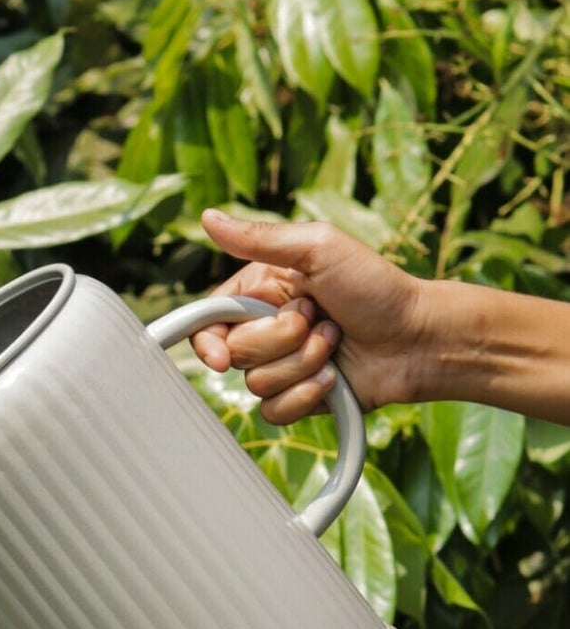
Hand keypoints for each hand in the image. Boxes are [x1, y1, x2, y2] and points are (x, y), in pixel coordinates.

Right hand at [193, 209, 428, 423]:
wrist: (420, 338)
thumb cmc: (376, 286)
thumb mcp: (319, 248)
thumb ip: (260, 238)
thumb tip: (207, 217)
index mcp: (262, 290)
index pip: (210, 320)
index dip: (208, 340)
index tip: (221, 356)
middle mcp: (267, 328)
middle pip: (236, 353)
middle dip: (281, 339)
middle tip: (320, 318)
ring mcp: (283, 365)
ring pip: (257, 384)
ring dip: (303, 363)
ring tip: (336, 342)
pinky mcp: (300, 396)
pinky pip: (276, 411)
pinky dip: (308, 394)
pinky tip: (335, 377)